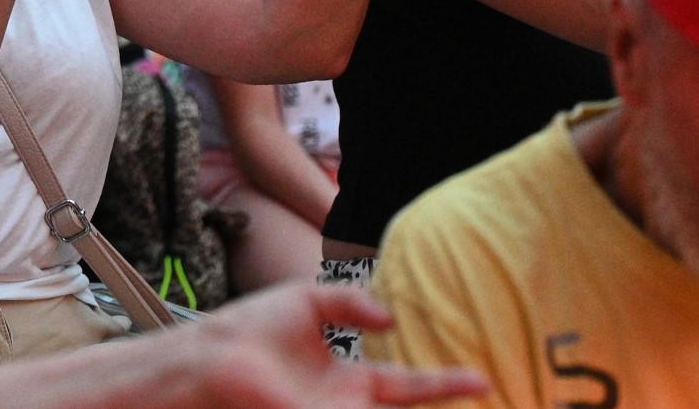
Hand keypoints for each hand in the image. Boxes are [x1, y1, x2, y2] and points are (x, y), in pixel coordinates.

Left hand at [131, 283, 487, 407]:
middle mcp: (347, 408)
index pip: (410, 387)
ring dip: (424, 407)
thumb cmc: (251, 329)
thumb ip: (349, 300)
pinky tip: (378, 406)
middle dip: (445, 407)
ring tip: (469, 400)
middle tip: (488, 397)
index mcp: (350, 383)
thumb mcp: (307, 301)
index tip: (482, 381)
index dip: (446, 384)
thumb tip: (391, 316)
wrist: (210, 356)